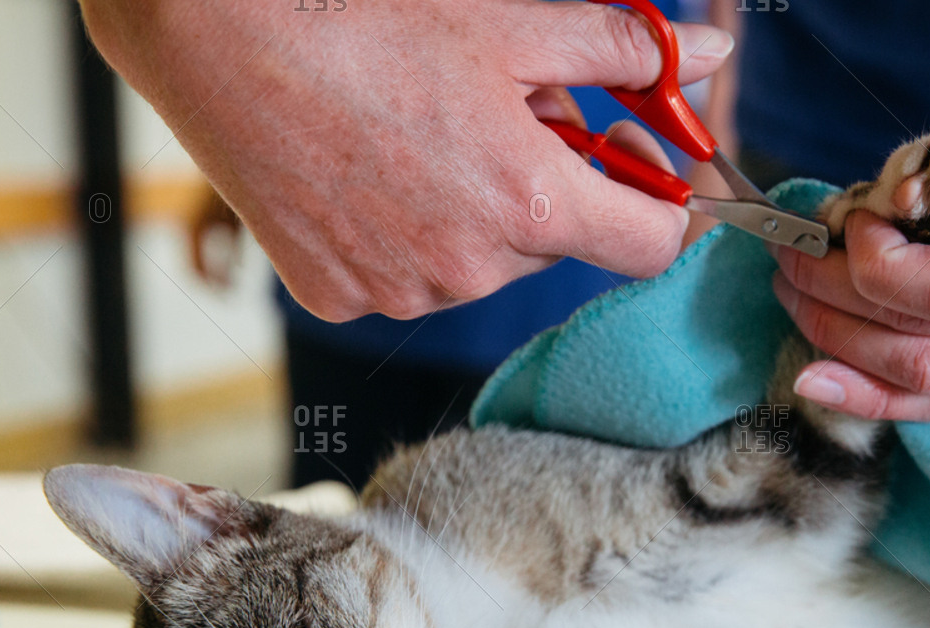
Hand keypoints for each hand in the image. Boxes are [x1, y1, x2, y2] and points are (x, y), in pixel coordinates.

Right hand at [81, 0, 731, 321]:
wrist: (219, 40)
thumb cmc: (366, 20)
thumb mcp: (511, 21)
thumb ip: (624, 50)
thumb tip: (710, 61)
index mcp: (532, 203)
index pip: (652, 244)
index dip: (657, 202)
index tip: (630, 161)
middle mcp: (474, 269)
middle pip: (557, 247)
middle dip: (543, 187)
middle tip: (490, 114)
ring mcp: (404, 293)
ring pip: (481, 264)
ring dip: (472, 214)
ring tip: (415, 140)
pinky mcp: (343, 298)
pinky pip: (406, 279)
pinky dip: (402, 236)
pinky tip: (364, 177)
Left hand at [774, 112, 929, 420]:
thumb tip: (870, 208)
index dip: (878, 267)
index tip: (850, 225)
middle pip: (921, 340)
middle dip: (832, 301)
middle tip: (791, 259)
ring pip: (922, 383)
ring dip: (837, 345)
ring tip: (795, 300)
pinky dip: (872, 397)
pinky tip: (817, 378)